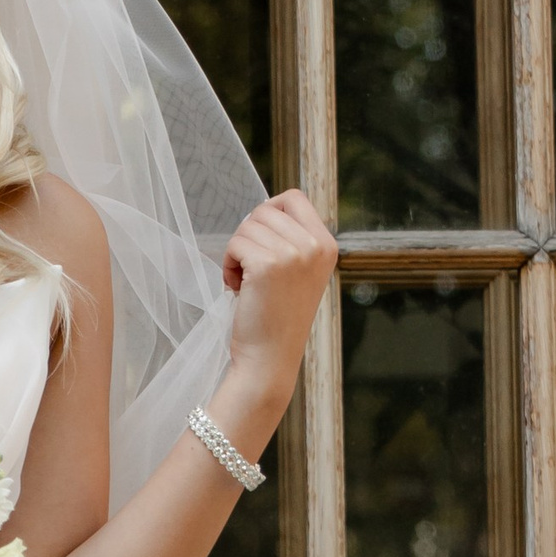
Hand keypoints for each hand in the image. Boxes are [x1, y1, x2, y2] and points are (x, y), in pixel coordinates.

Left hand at [219, 188, 338, 410]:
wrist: (270, 357)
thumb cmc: (278, 315)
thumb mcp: (300, 272)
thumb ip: (293, 239)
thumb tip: (265, 208)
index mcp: (327, 245)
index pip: (294, 198)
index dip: (269, 212)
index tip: (262, 240)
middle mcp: (315, 246)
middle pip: (264, 210)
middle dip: (249, 236)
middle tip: (252, 269)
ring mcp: (293, 254)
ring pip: (246, 226)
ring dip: (237, 252)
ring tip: (246, 282)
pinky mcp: (267, 264)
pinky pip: (234, 244)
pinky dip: (228, 264)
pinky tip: (238, 288)